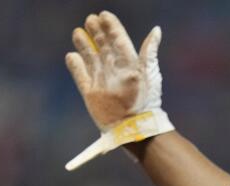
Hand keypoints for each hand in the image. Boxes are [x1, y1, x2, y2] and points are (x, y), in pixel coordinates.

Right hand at [63, 11, 172, 169]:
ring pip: (90, 57)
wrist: (135, 127)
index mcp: (129, 63)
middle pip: (103, 45)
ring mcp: (102, 81)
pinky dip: (75, 65)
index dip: (111, 27)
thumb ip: (149, 51)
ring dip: (84, 44)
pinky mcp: (91, 93)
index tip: (103, 15)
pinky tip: (71, 56)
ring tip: (78, 32)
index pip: (118, 39)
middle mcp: (114, 70)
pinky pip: (80, 76)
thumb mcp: (149, 73)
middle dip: (96, 32)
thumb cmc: (146, 101)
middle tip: (90, 19)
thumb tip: (157, 30)